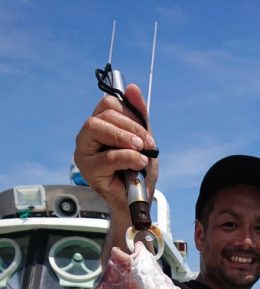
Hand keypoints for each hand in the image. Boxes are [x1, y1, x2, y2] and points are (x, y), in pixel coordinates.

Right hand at [74, 84, 158, 214]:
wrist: (138, 201)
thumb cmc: (138, 171)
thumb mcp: (144, 140)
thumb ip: (139, 116)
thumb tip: (132, 88)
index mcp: (100, 125)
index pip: (108, 104)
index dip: (129, 114)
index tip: (146, 133)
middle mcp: (87, 136)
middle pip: (102, 115)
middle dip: (129, 126)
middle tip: (146, 143)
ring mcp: (84, 152)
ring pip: (97, 128)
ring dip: (124, 137)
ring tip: (141, 150)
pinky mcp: (88, 169)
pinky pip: (107, 156)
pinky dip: (127, 157)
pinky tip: (139, 162)